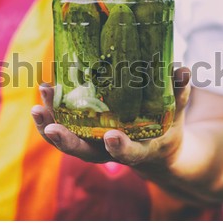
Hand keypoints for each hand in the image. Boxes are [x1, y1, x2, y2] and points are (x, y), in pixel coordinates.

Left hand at [31, 67, 190, 168]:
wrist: (153, 148)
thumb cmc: (166, 131)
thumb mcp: (176, 115)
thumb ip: (179, 93)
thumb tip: (183, 69)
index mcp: (138, 150)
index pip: (129, 153)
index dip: (120, 147)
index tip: (111, 137)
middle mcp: (110, 151)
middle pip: (85, 152)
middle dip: (67, 141)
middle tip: (51, 128)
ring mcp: (94, 143)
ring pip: (68, 140)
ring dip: (50, 124)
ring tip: (39, 104)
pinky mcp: (84, 133)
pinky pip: (64, 126)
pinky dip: (52, 113)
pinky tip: (45, 89)